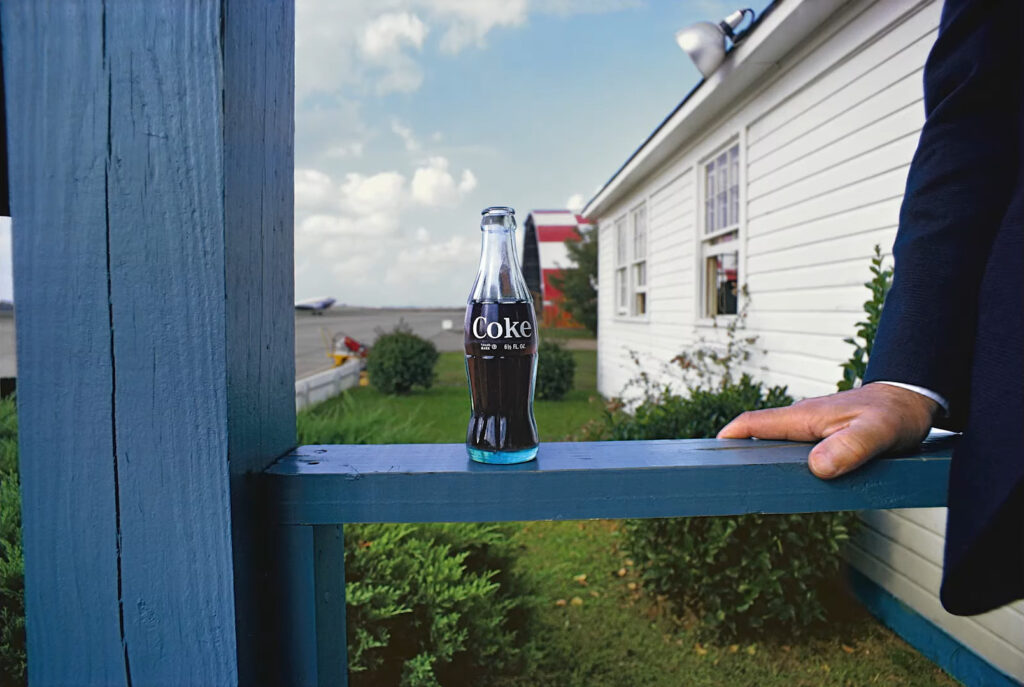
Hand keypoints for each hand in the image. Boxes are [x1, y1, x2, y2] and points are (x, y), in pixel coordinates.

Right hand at [716, 383, 939, 478]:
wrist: (913, 400)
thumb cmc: (896, 414)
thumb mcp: (878, 432)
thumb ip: (850, 448)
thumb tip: (817, 468)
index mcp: (805, 416)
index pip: (756, 422)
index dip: (731, 437)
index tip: (709, 455)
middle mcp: (804, 420)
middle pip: (760, 435)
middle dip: (739, 453)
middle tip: (724, 479)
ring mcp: (813, 427)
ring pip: (779, 444)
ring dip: (763, 460)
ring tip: (752, 487)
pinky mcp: (824, 436)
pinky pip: (796, 449)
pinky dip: (785, 463)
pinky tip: (790, 482)